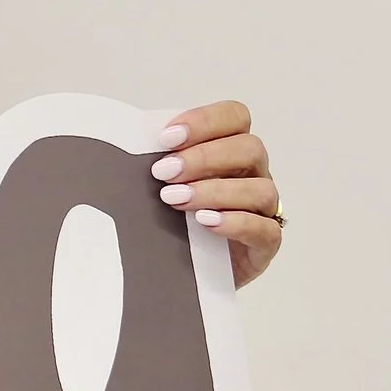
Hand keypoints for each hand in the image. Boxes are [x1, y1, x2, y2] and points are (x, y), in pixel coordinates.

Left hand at [153, 102, 281, 287]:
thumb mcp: (161, 186)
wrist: (180, 273)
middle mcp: (252, 175)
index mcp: (230, 150)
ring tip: (175, 199)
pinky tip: (205, 223)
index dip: (205, 121)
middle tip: (163, 172)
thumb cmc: (170, 221)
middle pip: (249, 149)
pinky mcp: (264, 245)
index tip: (166, 137)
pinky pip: (265, 229)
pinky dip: (235, 223)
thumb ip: (157, 161)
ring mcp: (262, 210)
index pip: (235, 117)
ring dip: (215, 190)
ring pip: (260, 189)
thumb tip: (125, 144)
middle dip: (203, 157)